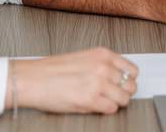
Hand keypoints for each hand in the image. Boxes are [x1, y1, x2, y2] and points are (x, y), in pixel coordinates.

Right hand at [12, 48, 138, 113]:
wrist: (33, 79)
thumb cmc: (52, 70)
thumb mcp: (83, 58)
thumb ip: (102, 65)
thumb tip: (117, 77)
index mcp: (102, 54)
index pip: (132, 70)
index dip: (129, 80)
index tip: (124, 84)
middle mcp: (103, 67)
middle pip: (131, 86)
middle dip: (123, 92)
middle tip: (113, 95)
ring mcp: (98, 83)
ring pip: (124, 99)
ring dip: (116, 102)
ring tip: (104, 101)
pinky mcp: (91, 100)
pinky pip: (112, 109)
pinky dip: (106, 109)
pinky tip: (96, 105)